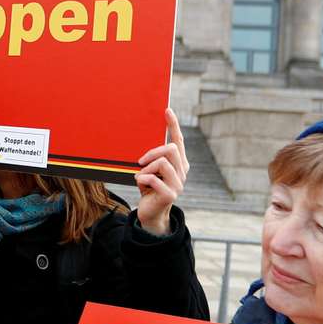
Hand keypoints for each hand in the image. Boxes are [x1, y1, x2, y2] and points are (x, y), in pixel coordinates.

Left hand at [135, 108, 188, 235]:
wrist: (150, 213)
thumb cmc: (148, 189)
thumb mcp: (150, 170)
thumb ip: (152, 158)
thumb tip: (144, 140)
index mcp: (179, 164)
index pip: (179, 140)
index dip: (173, 125)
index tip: (167, 110)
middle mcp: (182, 172)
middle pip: (171, 149)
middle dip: (153, 153)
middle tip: (140, 162)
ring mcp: (178, 184)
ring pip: (162, 163)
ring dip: (146, 169)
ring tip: (141, 177)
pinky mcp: (170, 195)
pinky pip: (153, 179)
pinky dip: (142, 180)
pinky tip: (140, 185)